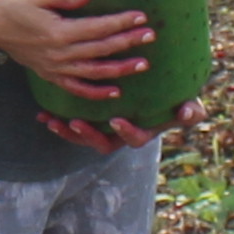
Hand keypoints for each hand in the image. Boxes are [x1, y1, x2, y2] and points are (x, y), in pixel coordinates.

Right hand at [0, 0, 156, 95]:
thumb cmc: (13, 5)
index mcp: (59, 33)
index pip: (97, 28)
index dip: (121, 23)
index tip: (141, 17)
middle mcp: (60, 54)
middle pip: (101, 50)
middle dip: (127, 43)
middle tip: (150, 36)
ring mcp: (56, 68)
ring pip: (94, 72)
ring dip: (120, 69)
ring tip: (143, 64)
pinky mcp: (50, 75)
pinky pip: (77, 88)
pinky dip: (96, 92)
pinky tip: (115, 91)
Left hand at [41, 95, 196, 152]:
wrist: (157, 89)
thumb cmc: (175, 97)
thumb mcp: (187, 104)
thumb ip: (191, 111)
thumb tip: (187, 111)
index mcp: (143, 131)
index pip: (135, 139)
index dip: (126, 132)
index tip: (117, 120)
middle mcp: (122, 135)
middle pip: (103, 144)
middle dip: (87, 136)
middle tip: (75, 123)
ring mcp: (104, 130)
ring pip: (83, 138)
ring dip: (67, 132)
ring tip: (52, 121)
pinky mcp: (91, 121)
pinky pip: (72, 126)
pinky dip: (57, 122)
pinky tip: (42, 114)